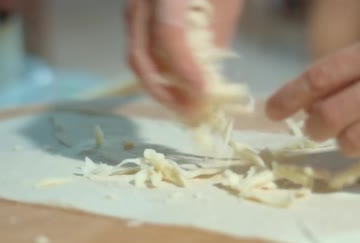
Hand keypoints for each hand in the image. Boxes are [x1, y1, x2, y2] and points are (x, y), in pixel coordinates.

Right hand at [125, 0, 242, 113]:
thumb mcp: (225, 1)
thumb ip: (216, 35)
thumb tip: (211, 80)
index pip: (168, 34)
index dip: (184, 68)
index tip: (204, 93)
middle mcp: (140, 3)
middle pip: (140, 55)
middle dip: (164, 92)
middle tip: (191, 113)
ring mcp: (134, 10)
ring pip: (138, 58)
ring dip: (160, 88)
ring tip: (187, 107)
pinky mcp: (136, 19)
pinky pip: (143, 53)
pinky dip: (160, 75)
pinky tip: (180, 90)